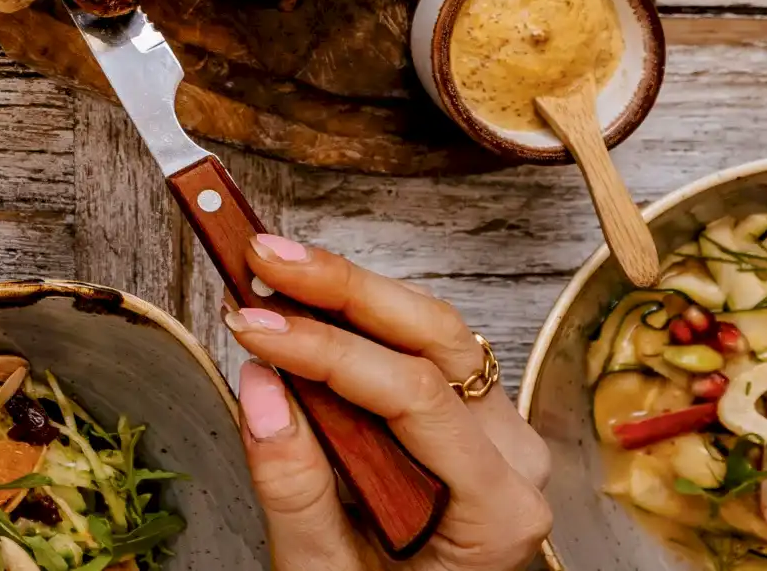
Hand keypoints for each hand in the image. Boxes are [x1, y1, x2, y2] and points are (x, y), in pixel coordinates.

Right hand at [224, 238, 552, 570]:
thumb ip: (296, 487)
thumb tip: (260, 386)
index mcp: (498, 509)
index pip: (415, 395)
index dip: (329, 350)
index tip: (253, 325)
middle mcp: (513, 460)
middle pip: (437, 340)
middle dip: (343, 289)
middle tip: (264, 257)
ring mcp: (493, 434)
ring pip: (433, 332)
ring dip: (350, 292)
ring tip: (274, 267)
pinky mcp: (463, 421)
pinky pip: (420, 350)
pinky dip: (358, 320)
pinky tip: (306, 302)